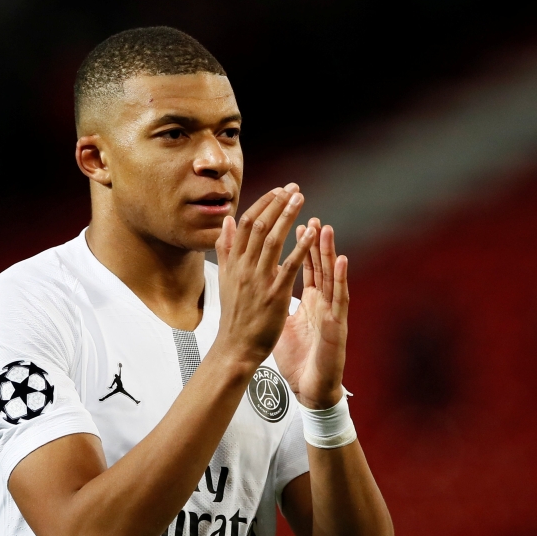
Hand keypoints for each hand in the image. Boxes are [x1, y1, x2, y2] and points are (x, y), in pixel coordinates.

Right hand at [214, 184, 316, 368]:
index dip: (262, 204)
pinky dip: (300, 246)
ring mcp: (258, 280)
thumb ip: (225, 248)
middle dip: (277, 203)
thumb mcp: (225, 278)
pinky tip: (311, 232)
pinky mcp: (274, 295)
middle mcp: (243, 267)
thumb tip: (226, 221)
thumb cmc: (234, 316)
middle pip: (258, 226)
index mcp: (233, 262)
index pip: (245, 223)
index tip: (277, 191)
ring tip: (300, 199)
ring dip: (287, 216)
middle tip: (293, 188)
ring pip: (272, 240)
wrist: (235, 347)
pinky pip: (288, 265)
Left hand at [273, 219, 348, 408]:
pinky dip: (341, 279)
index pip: (303, 266)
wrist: (311, 387)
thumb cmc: (300, 358)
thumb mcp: (284, 324)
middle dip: (313, 239)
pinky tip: (342, 261)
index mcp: (309, 300)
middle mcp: (322, 302)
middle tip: (308, 213)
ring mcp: (331, 312)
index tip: (291, 220)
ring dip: (329, 251)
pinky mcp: (338, 325)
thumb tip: (264, 286)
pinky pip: (340, 299)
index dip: (298, 243)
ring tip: (326, 227)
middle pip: (318, 265)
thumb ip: (277, 302)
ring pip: (332, 276)